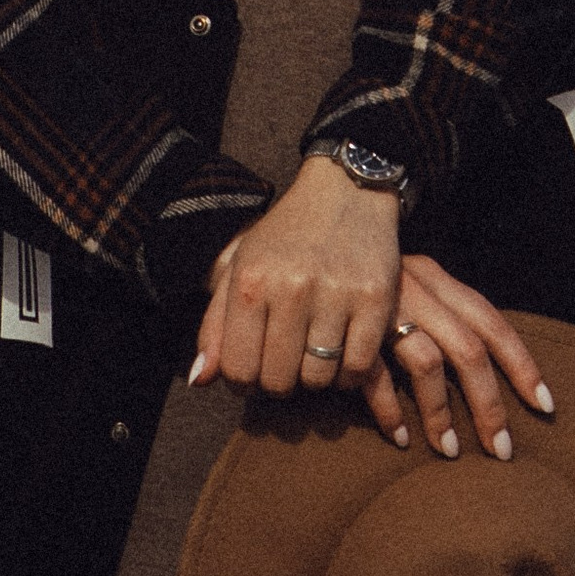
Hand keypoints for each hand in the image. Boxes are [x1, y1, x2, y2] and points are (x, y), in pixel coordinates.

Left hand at [191, 158, 400, 396]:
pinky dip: (349, 374)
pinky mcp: (375, 301)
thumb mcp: (240, 268)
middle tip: (286, 363)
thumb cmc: (285, 238)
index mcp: (250, 282)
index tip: (254, 370)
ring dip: (315, 377)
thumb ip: (215, 326)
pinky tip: (342, 352)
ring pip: (318, 379)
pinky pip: (358, 368)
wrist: (345, 193)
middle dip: (279, 382)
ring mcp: (336, 295)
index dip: (242, 382)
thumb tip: (199, 381)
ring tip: (314, 354)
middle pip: (278, 381)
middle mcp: (291, 288)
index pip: (237, 369)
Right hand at [360, 254, 556, 462]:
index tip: (545, 405)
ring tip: (451, 451)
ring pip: (427, 364)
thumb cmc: (362, 267)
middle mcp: (415, 287)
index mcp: (436, 276)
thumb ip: (440, 315)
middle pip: (469, 350)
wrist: (310, 223)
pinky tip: (400, 437)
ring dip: (441, 413)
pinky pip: (374, 374)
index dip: (522, 365)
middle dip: (490, 405)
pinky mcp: (346, 327)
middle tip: (502, 451)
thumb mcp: (408, 280)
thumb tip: (489, 370)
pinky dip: (390, 410)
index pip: (492, 321)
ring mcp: (381, 307)